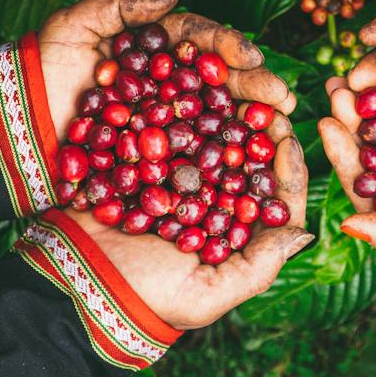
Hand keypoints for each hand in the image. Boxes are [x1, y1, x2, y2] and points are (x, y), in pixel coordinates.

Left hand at [35, 0, 298, 144]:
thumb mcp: (74, 25)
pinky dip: (224, 164)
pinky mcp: (157, 162)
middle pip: (219, 82)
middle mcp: (166, 84)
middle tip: (280, 98)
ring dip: (249, 125)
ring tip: (278, 130)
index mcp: (154, 48)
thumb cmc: (40, 71)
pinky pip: (195, 160)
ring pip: (215, 121)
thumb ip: (122, 3)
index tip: (248, 55)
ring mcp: (165, 124)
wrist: (8, 132)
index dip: (228, 46)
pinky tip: (251, 170)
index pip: (200, 41)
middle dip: (254, 88)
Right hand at [64, 60, 313, 328]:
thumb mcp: (206, 294)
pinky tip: (198, 80)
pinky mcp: (145, 156)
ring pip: (216, 137)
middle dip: (264, 130)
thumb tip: (304, 234)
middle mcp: (211, 202)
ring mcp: (177, 177)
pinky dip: (187, 103)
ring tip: (240, 86)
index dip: (288, 170)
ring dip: (231, 110)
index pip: (275, 199)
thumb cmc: (142, 296)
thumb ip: (258, 268)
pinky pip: (172, 125)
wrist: (71, 280)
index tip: (289, 141)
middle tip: (272, 102)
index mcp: (234, 235)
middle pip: (250, 160)